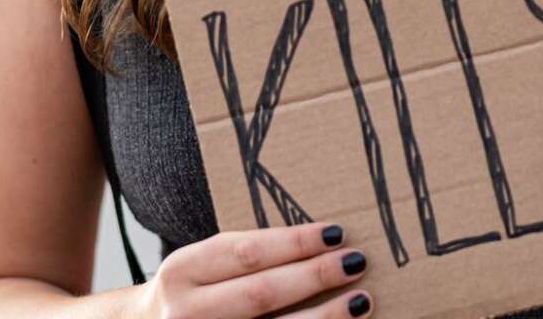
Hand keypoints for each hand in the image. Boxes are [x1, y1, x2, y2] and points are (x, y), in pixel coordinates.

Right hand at [134, 222, 371, 318]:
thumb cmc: (187, 294)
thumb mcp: (198, 267)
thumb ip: (242, 257)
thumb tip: (318, 243)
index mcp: (181, 271)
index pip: (247, 253)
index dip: (295, 243)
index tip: (337, 233)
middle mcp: (186, 312)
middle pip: (262, 293)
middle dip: (315, 276)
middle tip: (357, 261)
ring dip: (324, 318)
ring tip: (361, 300)